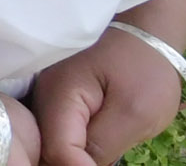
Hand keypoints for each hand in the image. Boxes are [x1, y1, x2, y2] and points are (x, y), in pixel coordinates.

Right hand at [33, 29, 184, 165]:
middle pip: (46, 148)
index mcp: (58, 95)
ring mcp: (45, 97)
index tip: (110, 164)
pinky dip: (73, 146)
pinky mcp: (55, 101)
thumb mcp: (135, 113)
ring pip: (49, 143)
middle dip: (73, 162)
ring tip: (102, 152)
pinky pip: (57, 133)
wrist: (144, 33)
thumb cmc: (144, 68)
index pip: (57, 150)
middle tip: (108, 157)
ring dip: (73, 155)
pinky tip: (92, 148)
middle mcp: (41, 96)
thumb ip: (103, 146)